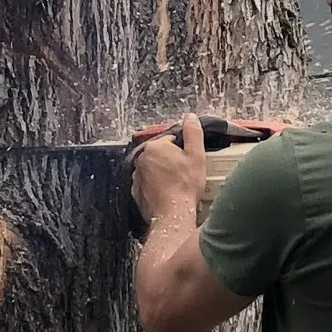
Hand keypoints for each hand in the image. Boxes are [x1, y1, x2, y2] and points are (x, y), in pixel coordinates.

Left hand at [128, 114, 209, 231]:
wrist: (172, 214)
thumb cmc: (185, 185)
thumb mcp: (196, 155)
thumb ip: (193, 133)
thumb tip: (190, 117)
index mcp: (155, 146)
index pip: (170, 140)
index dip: (183, 150)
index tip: (188, 162)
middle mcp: (141, 158)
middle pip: (160, 154)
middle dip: (171, 161)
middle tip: (184, 174)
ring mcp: (137, 175)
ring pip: (153, 169)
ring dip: (163, 174)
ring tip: (176, 185)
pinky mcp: (136, 191)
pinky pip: (148, 184)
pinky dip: (156, 187)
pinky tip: (167, 194)